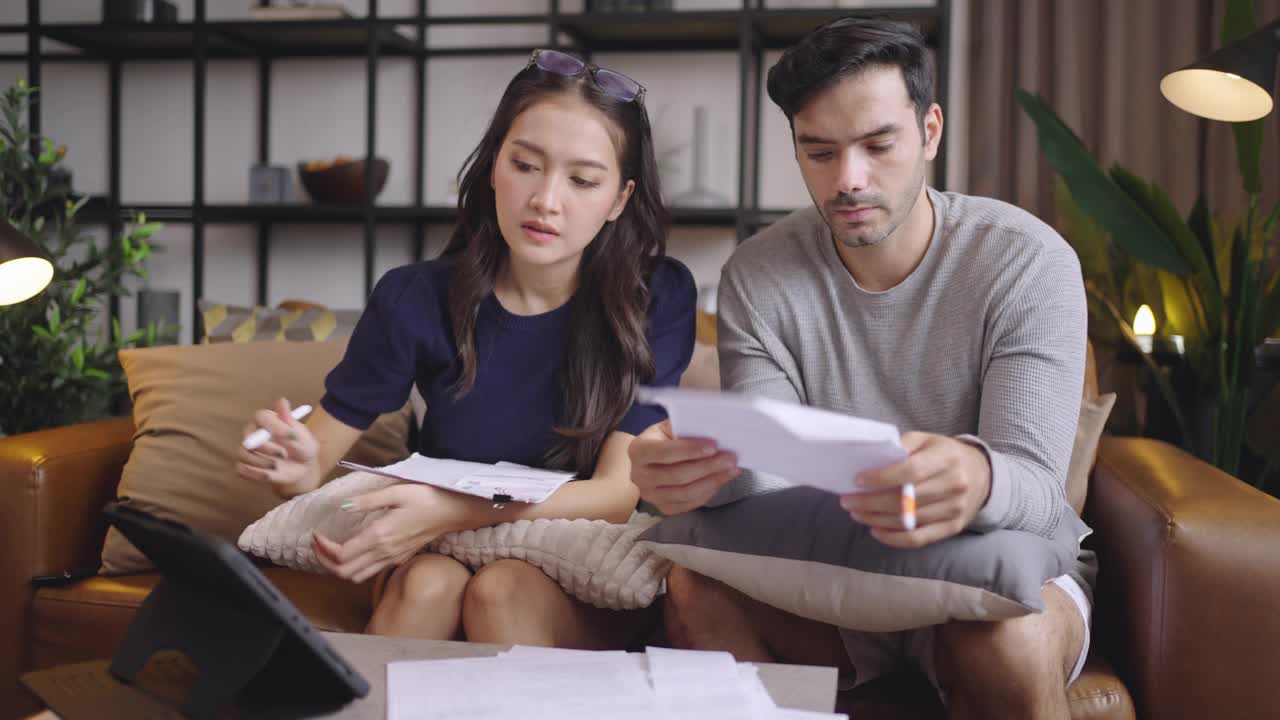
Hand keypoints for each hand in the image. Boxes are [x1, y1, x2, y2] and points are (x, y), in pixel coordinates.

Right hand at [236, 397, 321, 496]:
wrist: (304, 468)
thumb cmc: (303, 447)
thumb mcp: (301, 434)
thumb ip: (289, 420)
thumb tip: (282, 400)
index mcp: (266, 420)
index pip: (260, 416)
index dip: (274, 425)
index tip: (291, 435)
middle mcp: (253, 433)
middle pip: (248, 437)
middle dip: (265, 447)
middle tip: (284, 454)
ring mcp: (248, 450)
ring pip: (243, 454)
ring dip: (262, 462)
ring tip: (278, 466)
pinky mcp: (246, 466)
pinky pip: (241, 469)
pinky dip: (256, 473)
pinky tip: (270, 474)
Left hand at [312, 483, 467, 582]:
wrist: (452, 511)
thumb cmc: (426, 498)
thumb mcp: (396, 492)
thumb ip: (368, 501)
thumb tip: (343, 506)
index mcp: (380, 536)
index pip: (341, 554)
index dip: (322, 548)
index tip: (316, 533)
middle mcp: (384, 552)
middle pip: (344, 572)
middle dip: (324, 561)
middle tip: (317, 544)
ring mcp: (392, 558)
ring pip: (356, 576)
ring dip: (338, 567)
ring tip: (330, 550)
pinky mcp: (399, 558)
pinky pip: (370, 572)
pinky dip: (354, 567)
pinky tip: (352, 551)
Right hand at [628, 420, 740, 514]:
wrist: (651, 461)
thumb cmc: (663, 440)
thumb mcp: (667, 427)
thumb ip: (684, 426)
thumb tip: (710, 428)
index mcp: (638, 450)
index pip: (665, 452)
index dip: (690, 450)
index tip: (714, 446)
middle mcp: (639, 475)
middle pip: (677, 475)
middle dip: (707, 466)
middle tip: (730, 458)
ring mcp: (650, 495)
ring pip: (685, 493)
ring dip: (712, 481)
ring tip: (731, 469)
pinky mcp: (663, 507)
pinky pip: (689, 503)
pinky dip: (708, 492)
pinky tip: (721, 480)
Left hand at [839, 432, 990, 548]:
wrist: (981, 474)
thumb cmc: (944, 454)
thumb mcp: (926, 440)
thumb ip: (901, 446)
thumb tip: (870, 461)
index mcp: (946, 458)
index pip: (910, 471)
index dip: (881, 477)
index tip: (857, 480)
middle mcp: (954, 484)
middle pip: (905, 499)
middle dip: (870, 502)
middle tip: (847, 501)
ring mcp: (955, 509)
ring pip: (908, 521)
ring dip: (876, 519)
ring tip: (856, 513)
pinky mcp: (952, 528)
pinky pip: (918, 538)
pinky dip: (894, 538)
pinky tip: (875, 530)